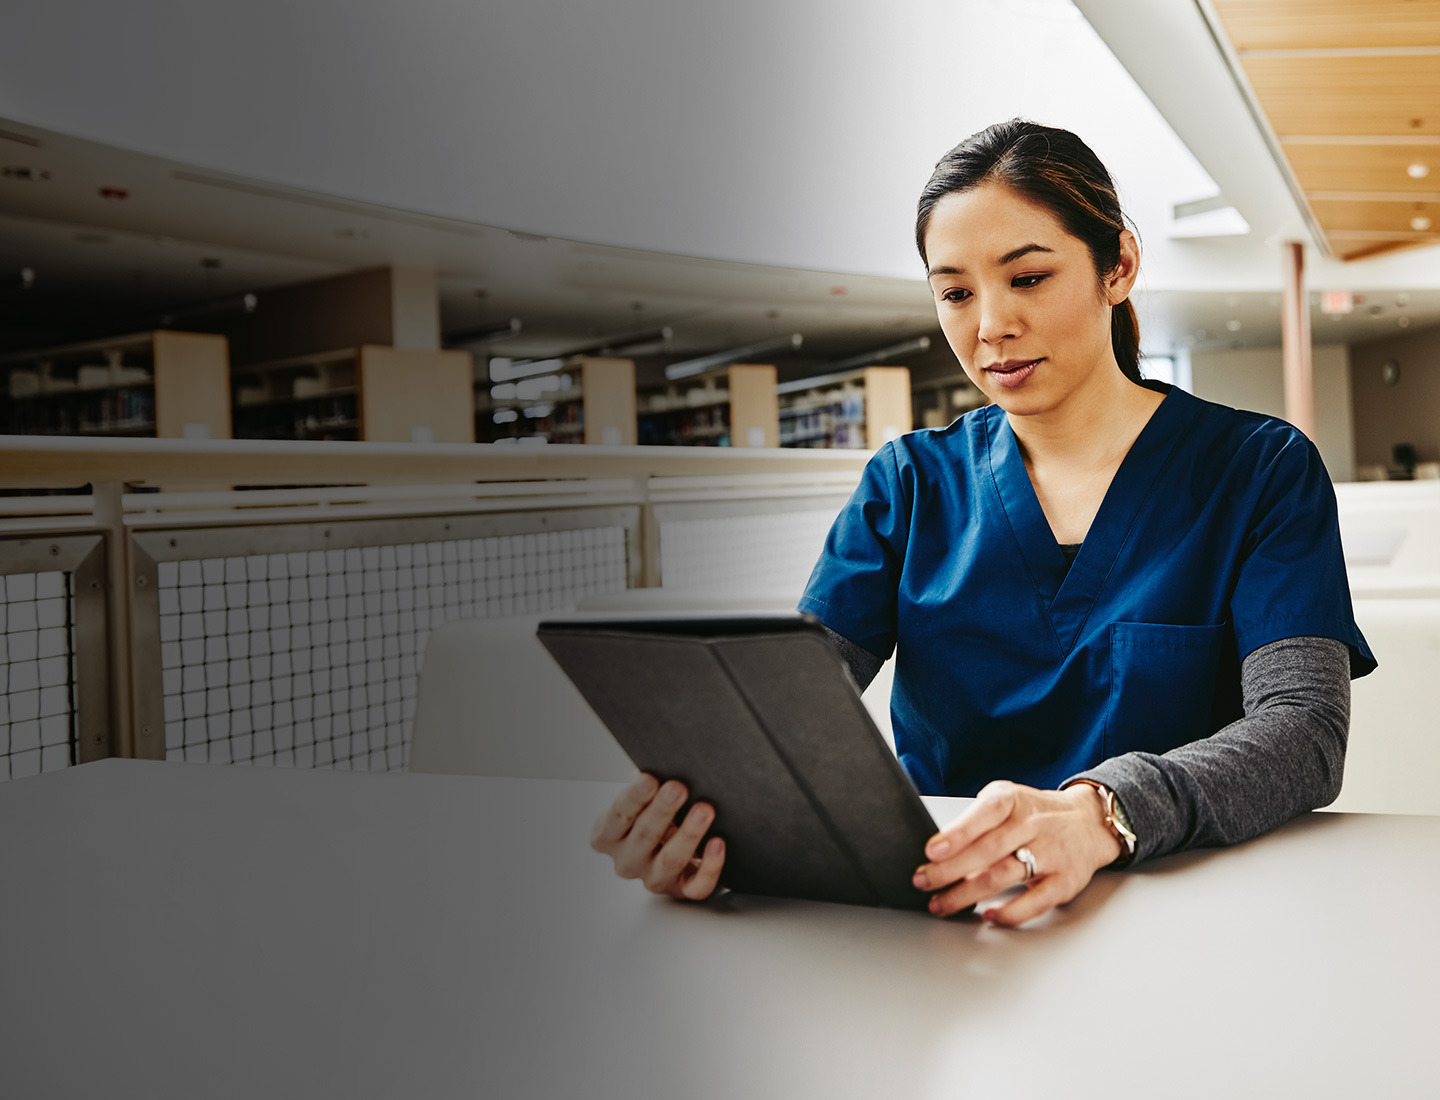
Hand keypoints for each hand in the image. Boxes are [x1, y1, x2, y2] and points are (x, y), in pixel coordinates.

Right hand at [590, 773, 725, 900]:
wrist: (663, 844)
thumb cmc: (649, 813)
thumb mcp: (640, 797)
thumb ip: (646, 784)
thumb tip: (664, 762)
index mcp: (607, 836)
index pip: (618, 816)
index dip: (634, 797)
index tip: (649, 778)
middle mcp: (627, 861)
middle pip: (644, 837)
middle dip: (662, 811)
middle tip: (678, 788)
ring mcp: (654, 878)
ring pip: (670, 861)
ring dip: (688, 834)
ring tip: (703, 810)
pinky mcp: (682, 890)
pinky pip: (697, 886)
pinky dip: (710, 866)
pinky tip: (717, 843)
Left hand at [912, 781, 1121, 925]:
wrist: (1089, 822)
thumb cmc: (1035, 813)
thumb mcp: (1006, 799)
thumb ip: (976, 818)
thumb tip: (938, 848)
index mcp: (1014, 801)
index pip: (983, 815)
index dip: (956, 834)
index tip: (931, 851)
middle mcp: (1033, 825)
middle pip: (987, 850)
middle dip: (949, 870)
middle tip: (923, 882)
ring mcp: (1051, 854)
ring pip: (1004, 876)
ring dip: (967, 894)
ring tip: (941, 904)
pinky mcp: (1065, 881)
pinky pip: (1035, 901)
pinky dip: (1010, 912)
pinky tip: (988, 915)